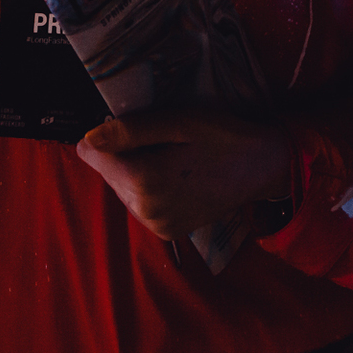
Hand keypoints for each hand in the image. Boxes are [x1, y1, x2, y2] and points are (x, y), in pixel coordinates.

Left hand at [76, 105, 290, 239]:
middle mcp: (145, 210)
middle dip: (123, 154)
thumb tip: (87, 141)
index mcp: (145, 180)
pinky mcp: (166, 231)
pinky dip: (148, 188)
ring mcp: (156, 224)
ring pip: (121, 189)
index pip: (91, 154)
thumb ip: (130, 131)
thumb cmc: (224, 137)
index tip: (138, 127)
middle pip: (106, 172)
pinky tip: (174, 175)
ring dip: (135, 171)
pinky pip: (139, 204)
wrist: (264, 168)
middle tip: (163, 140)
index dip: (109, 135)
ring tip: (171, 157)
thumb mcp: (178, 121)